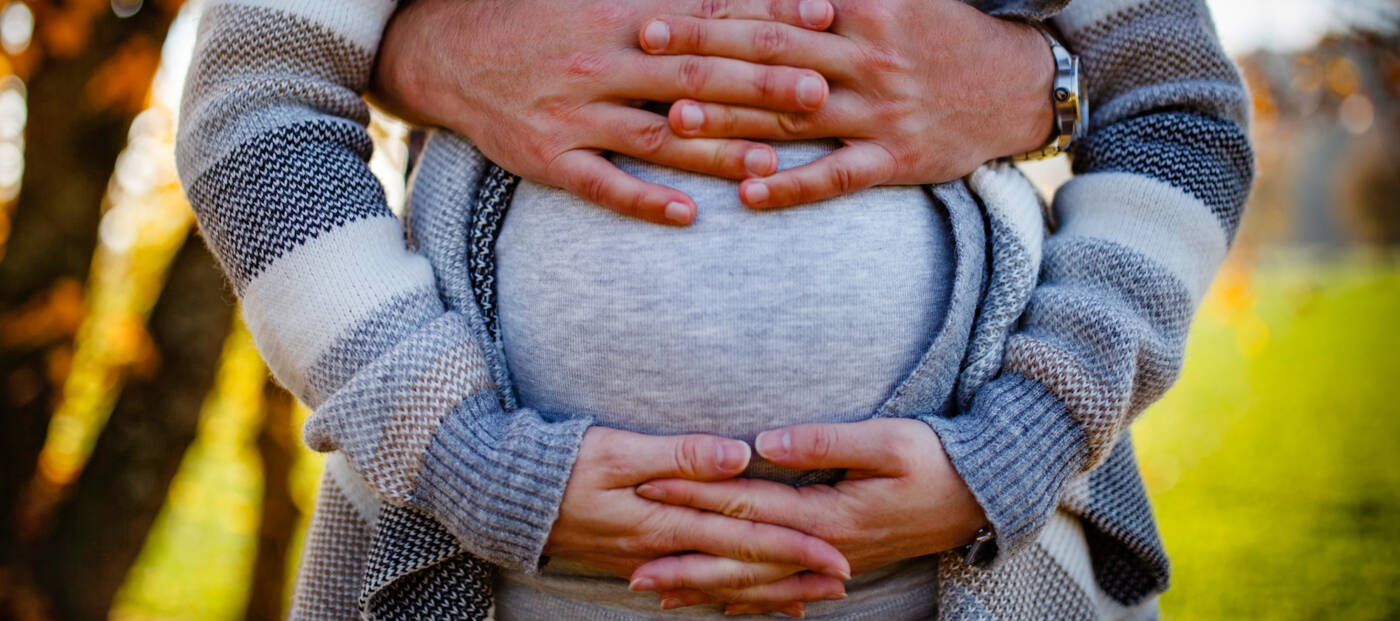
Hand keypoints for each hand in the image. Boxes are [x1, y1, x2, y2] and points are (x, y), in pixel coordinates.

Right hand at [372, 0, 836, 223]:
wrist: (445, 52)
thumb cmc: (537, 20)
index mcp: (621, 15)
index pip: (708, 17)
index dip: (767, 20)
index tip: (824, 22)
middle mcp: (602, 61)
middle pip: (694, 77)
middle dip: (760, 87)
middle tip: (819, 96)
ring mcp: (574, 112)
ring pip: (656, 135)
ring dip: (715, 151)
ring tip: (771, 164)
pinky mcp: (548, 156)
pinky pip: (601, 183)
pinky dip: (643, 199)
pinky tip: (686, 215)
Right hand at [544, 427, 849, 602]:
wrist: (503, 496)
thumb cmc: (560, 463)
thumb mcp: (617, 449)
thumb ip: (681, 454)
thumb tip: (740, 455)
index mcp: (665, 520)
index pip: (743, 534)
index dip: (793, 544)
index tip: (837, 551)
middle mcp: (663, 549)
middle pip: (742, 567)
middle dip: (795, 576)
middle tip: (845, 580)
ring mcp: (651, 560)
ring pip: (722, 582)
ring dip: (770, 591)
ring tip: (812, 599)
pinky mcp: (640, 560)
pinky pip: (696, 585)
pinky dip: (729, 595)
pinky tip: (750, 602)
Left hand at [628, 419, 986, 609]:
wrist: (983, 498)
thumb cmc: (938, 459)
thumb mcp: (887, 440)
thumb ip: (824, 441)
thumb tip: (765, 442)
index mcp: (827, 514)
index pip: (746, 506)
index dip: (696, 498)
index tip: (650, 490)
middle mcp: (822, 547)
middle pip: (741, 559)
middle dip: (685, 563)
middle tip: (633, 569)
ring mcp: (830, 561)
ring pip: (757, 582)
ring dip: (706, 588)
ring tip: (659, 594)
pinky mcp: (838, 562)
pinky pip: (784, 588)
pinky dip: (748, 598)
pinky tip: (721, 604)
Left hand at [637, 0, 1054, 207]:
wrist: (1017, 86)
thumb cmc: (940, 35)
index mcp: (864, 8)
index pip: (775, 7)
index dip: (714, 10)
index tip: (659, 14)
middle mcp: (867, 57)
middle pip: (770, 53)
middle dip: (703, 51)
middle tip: (647, 52)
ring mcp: (880, 111)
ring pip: (793, 116)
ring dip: (732, 118)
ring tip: (677, 119)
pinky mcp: (895, 160)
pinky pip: (836, 176)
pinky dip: (792, 187)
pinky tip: (747, 196)